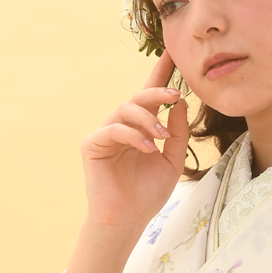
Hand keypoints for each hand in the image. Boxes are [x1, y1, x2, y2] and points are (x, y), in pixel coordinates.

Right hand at [79, 51, 188, 236]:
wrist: (128, 220)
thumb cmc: (148, 194)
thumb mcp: (172, 161)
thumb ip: (176, 132)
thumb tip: (179, 103)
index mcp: (141, 128)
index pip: (151, 95)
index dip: (160, 73)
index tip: (172, 52)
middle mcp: (122, 126)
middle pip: (138, 98)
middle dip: (157, 92)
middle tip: (175, 95)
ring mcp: (105, 134)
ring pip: (125, 110)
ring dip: (147, 119)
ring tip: (161, 137)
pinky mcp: (92, 144)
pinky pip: (113, 130)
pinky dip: (133, 136)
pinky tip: (148, 148)